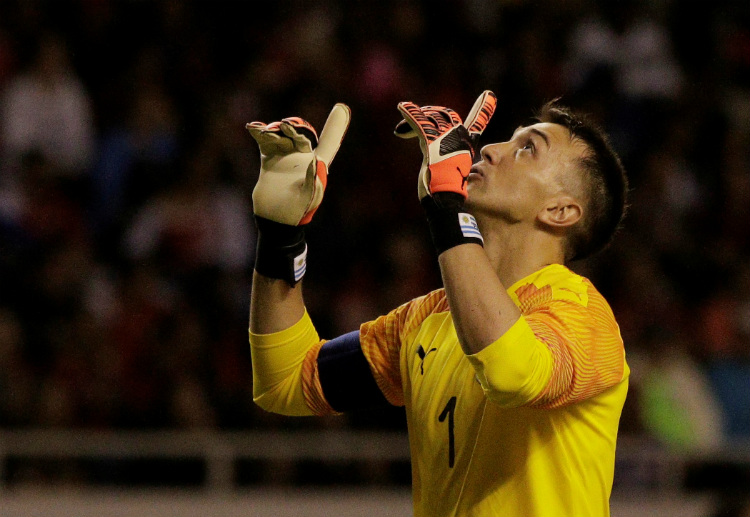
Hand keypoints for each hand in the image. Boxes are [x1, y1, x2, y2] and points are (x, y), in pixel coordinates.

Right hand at [247, 103, 350, 225]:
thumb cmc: (299, 210)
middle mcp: (303, 156)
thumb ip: (314, 179)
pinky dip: (260, 133)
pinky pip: (265, 141)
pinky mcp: (269, 159)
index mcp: (319, 163)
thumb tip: (316, 161)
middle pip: (300, 134)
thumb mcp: (310, 196)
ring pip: (281, 135)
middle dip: (293, 128)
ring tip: (265, 131)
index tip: (341, 107)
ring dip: (275, 131)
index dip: (335, 125)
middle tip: (285, 125)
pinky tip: (254, 128)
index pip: (329, 141)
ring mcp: (285, 156)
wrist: (275, 219)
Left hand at [394, 91, 495, 200]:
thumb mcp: (447, 168)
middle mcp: (459, 139)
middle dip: (431, 114)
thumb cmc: (443, 189)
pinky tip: (402, 107)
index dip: (483, 110)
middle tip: (414, 121)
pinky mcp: (433, 142)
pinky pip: (421, 123)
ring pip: (432, 118)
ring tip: (403, 120)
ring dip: (416, 116)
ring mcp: (447, 139)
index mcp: (466, 145)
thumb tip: (429, 151)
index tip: (488, 95)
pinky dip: (410, 114)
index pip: (477, 123)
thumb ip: (442, 154)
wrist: (444, 199)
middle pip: (446, 116)